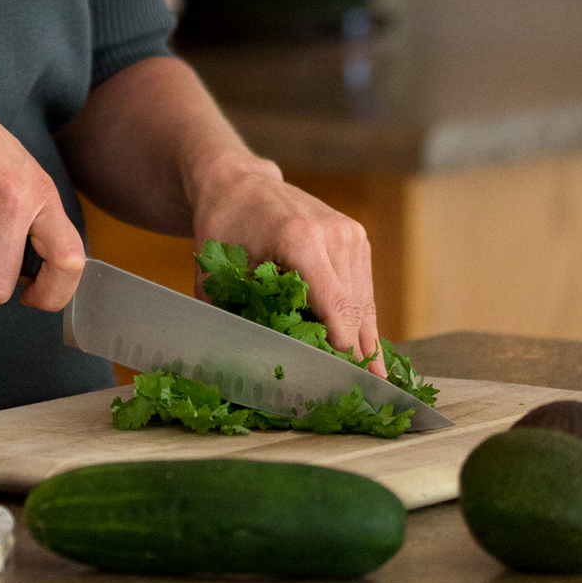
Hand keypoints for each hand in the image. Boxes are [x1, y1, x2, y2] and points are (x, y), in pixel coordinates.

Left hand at [188, 152, 383, 371]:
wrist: (239, 182)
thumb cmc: (222, 228)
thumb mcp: (216, 274)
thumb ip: (230, 318)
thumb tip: (239, 367)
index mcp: (300, 239)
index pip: (335, 308)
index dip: (344, 351)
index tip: (346, 385)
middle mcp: (334, 236)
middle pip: (355, 313)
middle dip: (353, 357)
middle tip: (355, 400)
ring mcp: (351, 235)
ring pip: (366, 306)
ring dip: (362, 343)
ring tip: (365, 387)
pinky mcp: (357, 238)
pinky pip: (364, 291)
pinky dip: (360, 321)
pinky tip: (361, 353)